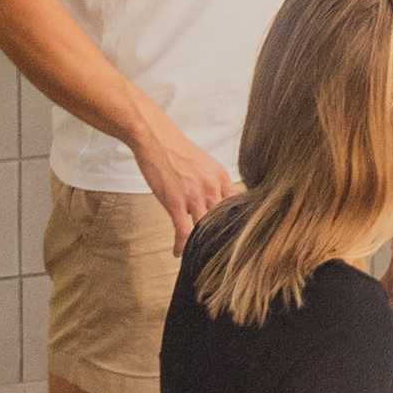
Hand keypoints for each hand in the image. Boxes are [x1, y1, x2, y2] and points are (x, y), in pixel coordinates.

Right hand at [134, 116, 235, 243]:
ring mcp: (194, 196)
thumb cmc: (177, 150)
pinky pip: (183, 232)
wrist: (155, 138)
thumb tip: (214, 203)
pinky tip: (178, 252)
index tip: (232, 237)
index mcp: (221, 177)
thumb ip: (212, 184)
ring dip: (200, 244)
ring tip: (197, 254)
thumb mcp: (204, 164)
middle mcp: (212, 187)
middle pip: (222, 222)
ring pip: (204, 229)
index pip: (236, 207)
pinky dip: (181, 245)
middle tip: (215, 253)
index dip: (234, 224)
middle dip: (219, 239)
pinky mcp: (176, 202)